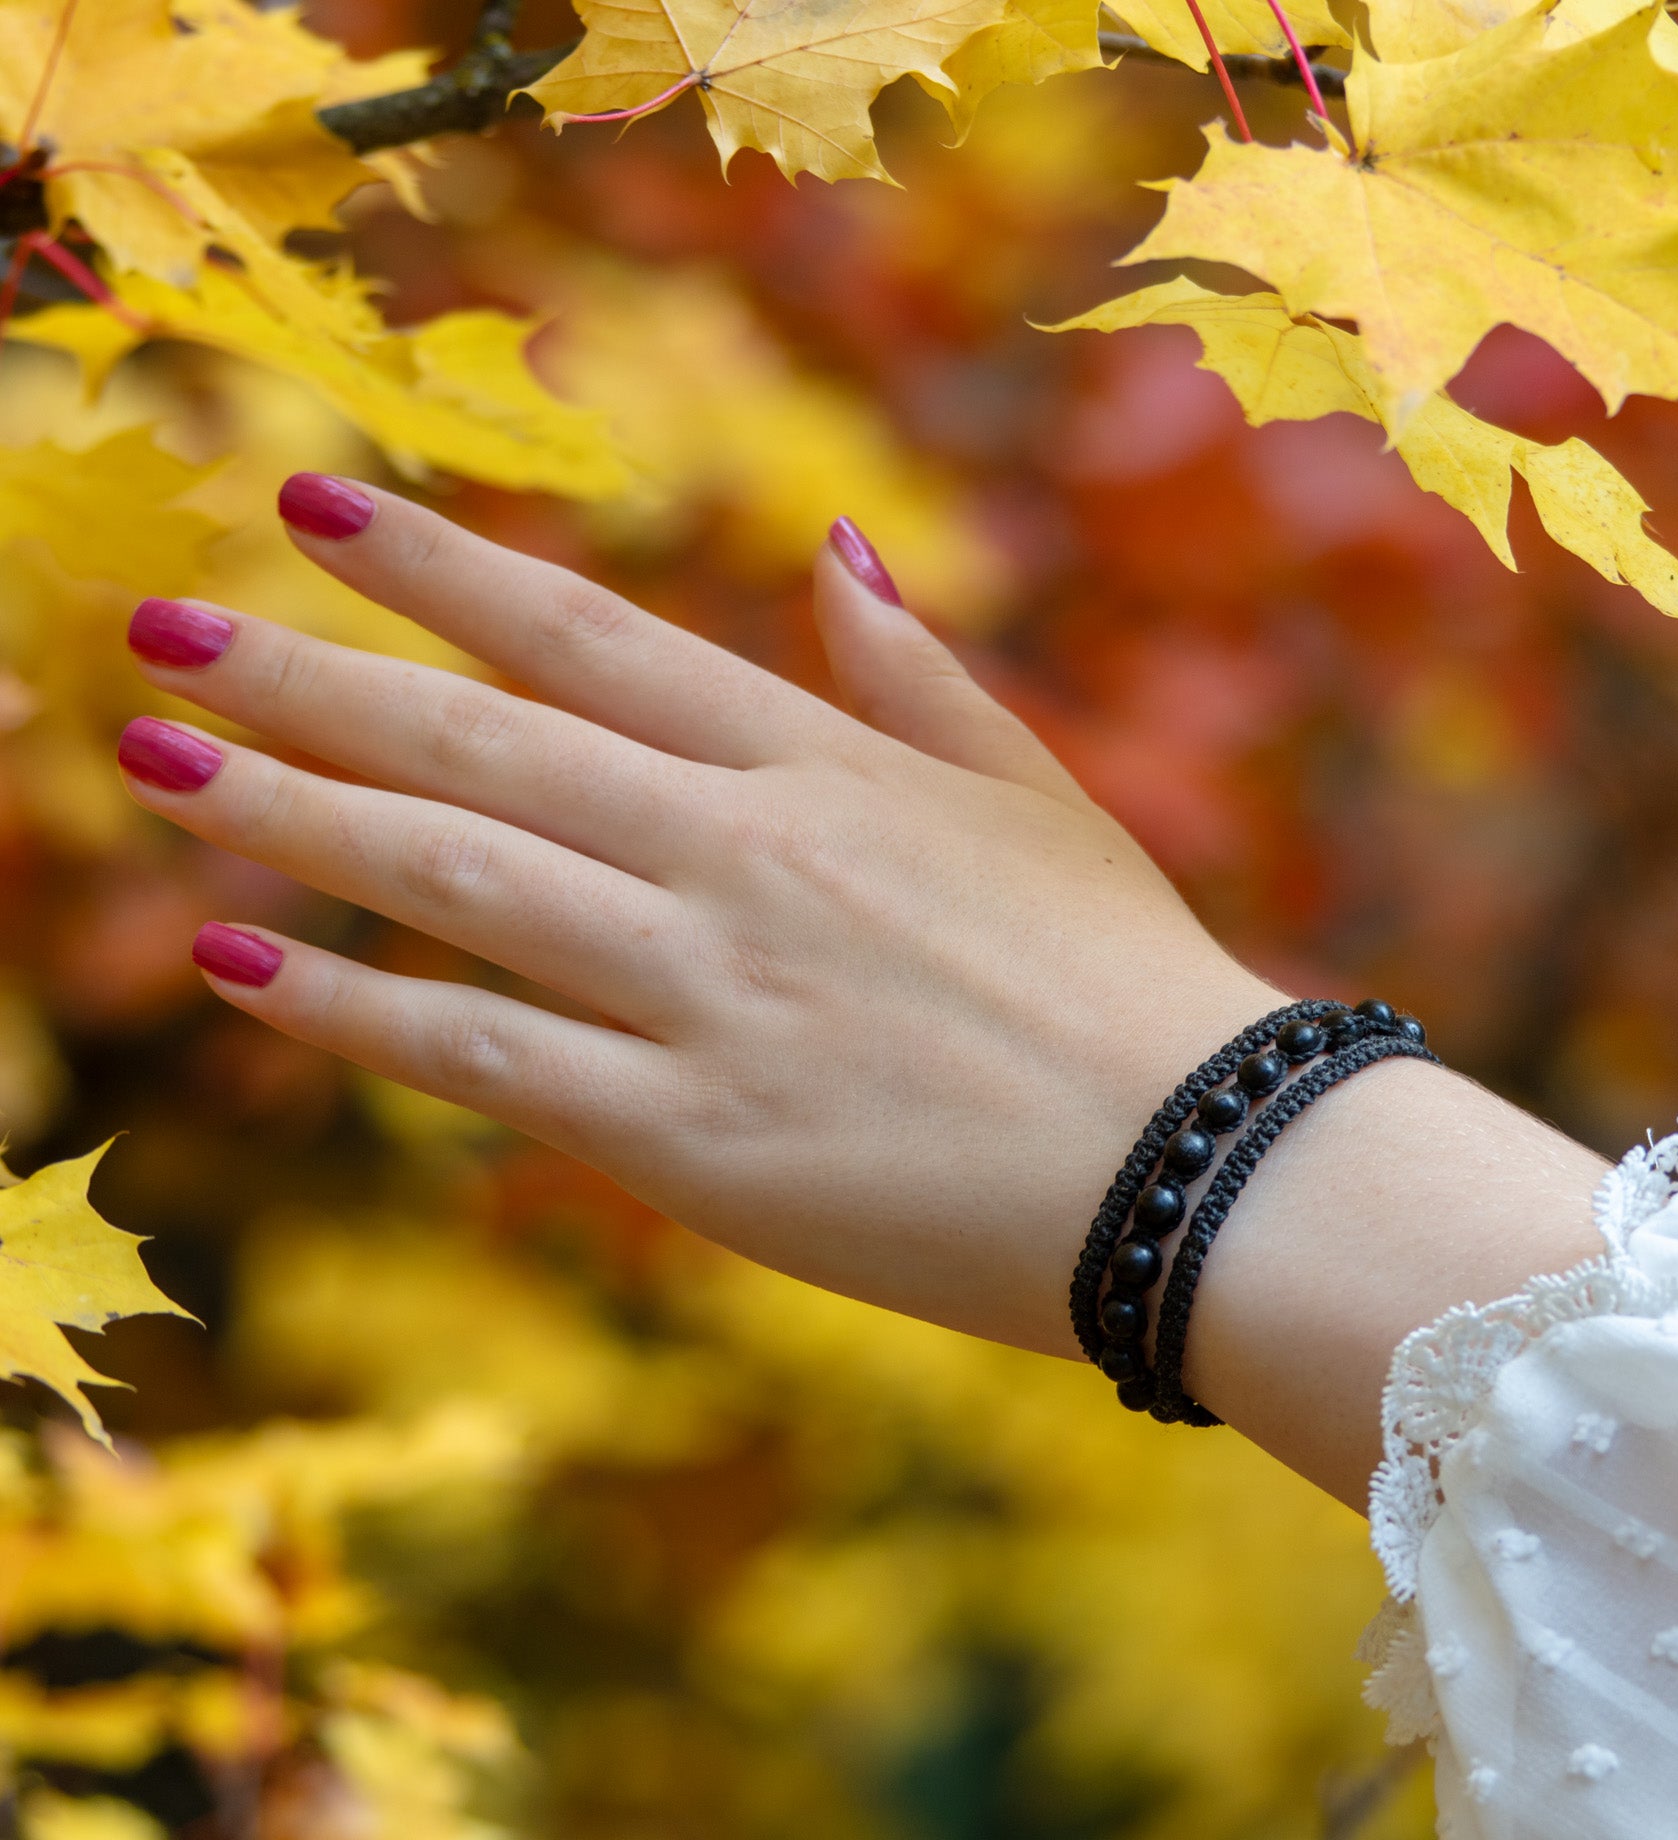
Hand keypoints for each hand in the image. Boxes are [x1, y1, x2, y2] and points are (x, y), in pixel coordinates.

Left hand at [117, 483, 1280, 1362]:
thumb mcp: (1034, 801)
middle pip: (482, 740)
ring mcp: (708, 991)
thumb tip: (830, 547)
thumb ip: (913, 677)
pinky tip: (245, 969)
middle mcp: (743, 855)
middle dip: (306, 674)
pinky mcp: (693, 1137)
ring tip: (155, 762)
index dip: (440, 564)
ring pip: (456, 878)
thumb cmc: (1128, 984)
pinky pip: (485, 1056)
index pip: (587, 635)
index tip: (314, 507)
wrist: (1197, 1168)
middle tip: (160, 619)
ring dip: (291, 813)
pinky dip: (355, 1009)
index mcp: (822, 767)